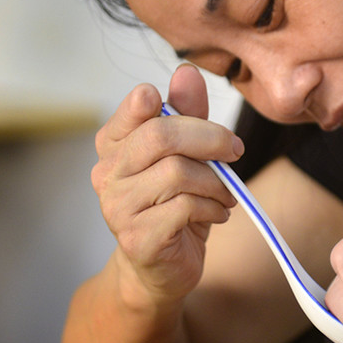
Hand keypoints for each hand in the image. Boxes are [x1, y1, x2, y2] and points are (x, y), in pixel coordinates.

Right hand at [91, 64, 243, 302]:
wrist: (159, 270)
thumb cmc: (173, 206)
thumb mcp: (186, 158)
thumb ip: (186, 115)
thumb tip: (187, 72)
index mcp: (115, 145)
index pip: (135, 108)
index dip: (162, 103)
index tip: (191, 114)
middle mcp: (108, 173)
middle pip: (161, 136)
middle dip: (210, 139)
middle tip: (235, 151)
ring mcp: (118, 207)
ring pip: (178, 173)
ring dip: (216, 182)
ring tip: (224, 195)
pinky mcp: (137, 237)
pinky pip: (185, 207)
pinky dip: (212, 208)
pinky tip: (215, 214)